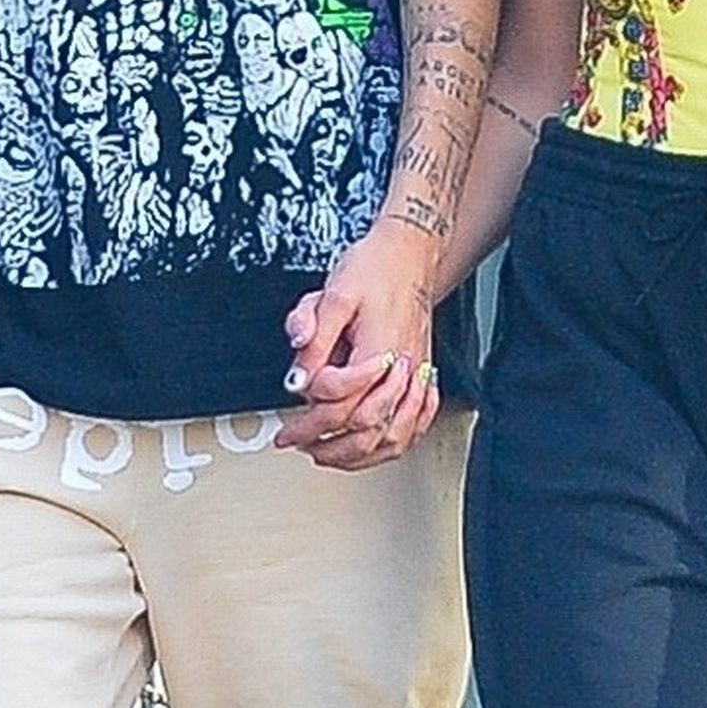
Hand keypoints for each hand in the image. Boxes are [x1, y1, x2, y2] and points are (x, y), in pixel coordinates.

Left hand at [273, 218, 440, 469]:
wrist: (410, 252)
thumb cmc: (375, 268)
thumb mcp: (335, 293)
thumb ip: (314, 335)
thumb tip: (296, 377)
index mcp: (378, 351)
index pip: (340, 403)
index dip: (309, 417)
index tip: (287, 423)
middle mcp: (402, 369)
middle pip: (367, 429)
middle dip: (327, 444)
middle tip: (298, 443)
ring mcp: (415, 374)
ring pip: (393, 436)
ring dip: (359, 454)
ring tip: (329, 454)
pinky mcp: (420, 373)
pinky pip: (414, 424)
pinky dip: (394, 443)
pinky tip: (376, 446)